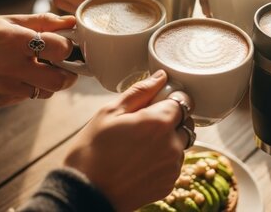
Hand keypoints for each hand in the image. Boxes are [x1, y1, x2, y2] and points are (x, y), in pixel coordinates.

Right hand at [0, 13, 77, 104]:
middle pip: (60, 81)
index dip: (67, 46)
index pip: (60, 49)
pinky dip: (32, 86)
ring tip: (37, 66)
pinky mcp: (3, 100)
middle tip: (63, 63)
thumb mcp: (12, 20)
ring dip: (50, 80)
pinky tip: (19, 74)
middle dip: (68, 72)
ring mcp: (6, 87)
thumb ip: (44, 22)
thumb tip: (71, 22)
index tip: (64, 43)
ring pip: (47, 91)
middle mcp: (11, 67)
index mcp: (15, 41)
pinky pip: (30, 95)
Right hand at [64, 70, 194, 211]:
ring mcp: (172, 167)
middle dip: (170, 120)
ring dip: (167, 141)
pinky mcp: (168, 184)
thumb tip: (160, 77)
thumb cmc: (92, 151)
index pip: (182, 101)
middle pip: (185, 123)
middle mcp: (172, 145)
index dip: (167, 100)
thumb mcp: (110, 112)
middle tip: (143, 126)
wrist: (85, 192)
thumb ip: (140, 91)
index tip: (154, 105)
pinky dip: (162, 160)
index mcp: (159, 122)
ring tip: (138, 146)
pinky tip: (139, 162)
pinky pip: (173, 164)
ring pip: (180, 144)